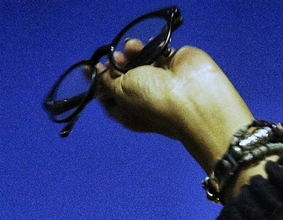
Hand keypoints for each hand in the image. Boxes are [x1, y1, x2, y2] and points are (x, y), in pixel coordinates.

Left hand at [94, 45, 252, 167]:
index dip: (98, 81)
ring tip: (130, 49)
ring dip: (130, 53)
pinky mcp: (173, 64)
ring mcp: (159, 80)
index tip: (90, 68)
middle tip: (113, 58)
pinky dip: (148, 46)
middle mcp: (143, 97)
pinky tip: (144, 46)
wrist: (192, 96)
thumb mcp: (120, 91)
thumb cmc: (154, 102)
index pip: (108, 96)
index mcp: (128, 111)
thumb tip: (98, 73)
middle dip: (114, 65)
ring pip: (138, 61)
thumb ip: (106, 81)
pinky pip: (156, 51)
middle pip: (122, 76)